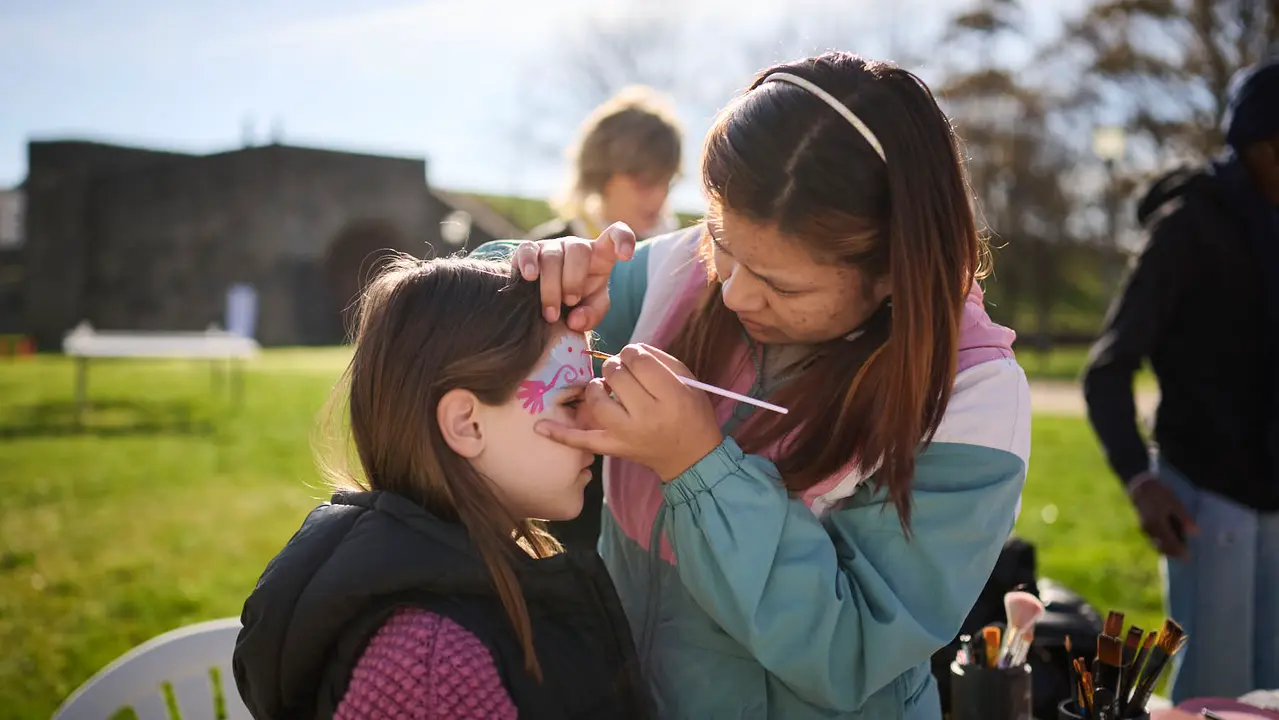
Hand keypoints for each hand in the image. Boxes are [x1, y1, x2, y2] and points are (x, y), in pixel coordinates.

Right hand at [513, 222, 636, 330]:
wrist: (545, 309)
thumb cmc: (576, 305)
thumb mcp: (592, 311)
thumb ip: (592, 315)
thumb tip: (575, 319)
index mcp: (600, 255)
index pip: (615, 234)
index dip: (622, 239)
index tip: (625, 256)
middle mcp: (576, 247)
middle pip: (578, 250)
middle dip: (573, 280)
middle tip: (570, 303)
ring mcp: (552, 246)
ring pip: (552, 256)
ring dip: (551, 287)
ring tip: (551, 314)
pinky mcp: (529, 251)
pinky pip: (527, 249)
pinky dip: (528, 262)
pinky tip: (530, 278)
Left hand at [535, 344, 722, 481]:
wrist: (691, 456)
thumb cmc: (691, 413)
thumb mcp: (687, 380)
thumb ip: (658, 359)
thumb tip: (627, 349)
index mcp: (671, 396)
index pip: (638, 360)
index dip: (633, 353)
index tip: (636, 359)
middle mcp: (647, 416)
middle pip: (615, 374)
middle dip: (616, 366)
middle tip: (625, 374)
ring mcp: (626, 434)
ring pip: (596, 398)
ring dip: (597, 386)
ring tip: (608, 390)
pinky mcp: (613, 448)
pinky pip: (582, 440)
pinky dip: (560, 434)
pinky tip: (540, 427)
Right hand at [1128, 471, 1198, 559]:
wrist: (1138, 485)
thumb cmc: (1159, 493)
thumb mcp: (1175, 503)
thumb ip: (1184, 519)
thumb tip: (1195, 533)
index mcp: (1158, 525)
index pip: (1171, 544)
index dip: (1180, 551)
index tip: (1187, 557)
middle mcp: (1149, 530)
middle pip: (1162, 547)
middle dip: (1172, 552)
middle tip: (1183, 554)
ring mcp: (1143, 528)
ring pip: (1156, 543)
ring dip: (1166, 547)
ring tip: (1176, 547)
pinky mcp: (1141, 525)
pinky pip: (1152, 537)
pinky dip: (1160, 540)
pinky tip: (1167, 537)